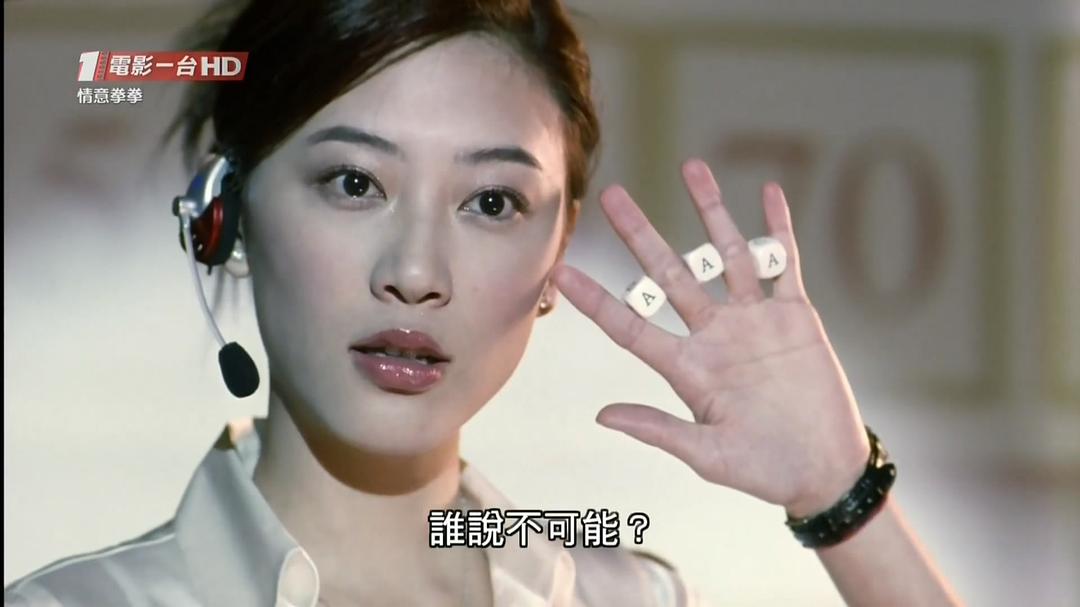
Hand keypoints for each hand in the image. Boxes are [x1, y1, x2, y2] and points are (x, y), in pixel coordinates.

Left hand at [551, 159, 870, 517]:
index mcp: (686, 367)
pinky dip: (778, 229)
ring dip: (711, 211)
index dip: (595, 299)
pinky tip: (768, 193)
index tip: (560, 271)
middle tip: (613, 195)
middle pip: (670, 274)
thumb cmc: (762, 469)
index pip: (630, 325)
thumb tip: (602, 415)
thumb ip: (658, 429)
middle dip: (641, 235)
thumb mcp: (707, 455)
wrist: (823, 469)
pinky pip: (784, 262)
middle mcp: (713, 334)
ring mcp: (754, 320)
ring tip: (691, 166)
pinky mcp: (795, 315)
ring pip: (726, 253)